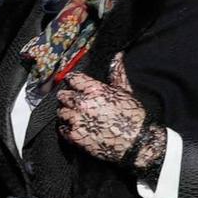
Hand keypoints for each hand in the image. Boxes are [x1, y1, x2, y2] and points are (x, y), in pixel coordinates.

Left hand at [56, 53, 164, 175]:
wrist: (136, 142)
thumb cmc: (132, 116)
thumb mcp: (125, 91)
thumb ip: (116, 73)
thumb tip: (117, 56)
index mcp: (94, 89)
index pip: (72, 78)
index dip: (73, 81)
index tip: (74, 85)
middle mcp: (82, 103)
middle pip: (63, 95)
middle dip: (68, 98)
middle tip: (76, 103)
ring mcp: (77, 120)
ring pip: (60, 111)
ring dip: (66, 113)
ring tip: (77, 116)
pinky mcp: (75, 136)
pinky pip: (61, 128)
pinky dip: (66, 128)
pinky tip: (76, 128)